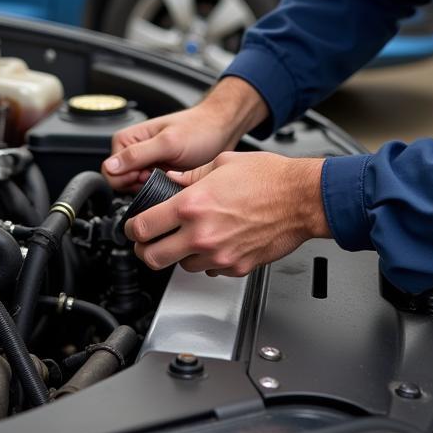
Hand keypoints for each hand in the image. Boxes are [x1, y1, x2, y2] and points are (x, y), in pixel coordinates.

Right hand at [101, 78, 267, 191]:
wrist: (222, 130)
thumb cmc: (198, 129)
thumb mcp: (168, 142)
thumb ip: (137, 154)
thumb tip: (110, 167)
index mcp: (127, 140)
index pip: (109, 171)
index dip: (128, 178)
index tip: (148, 173)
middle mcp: (134, 152)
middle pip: (121, 183)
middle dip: (140, 184)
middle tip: (162, 174)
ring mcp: (147, 164)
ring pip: (136, 190)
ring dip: (152, 188)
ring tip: (171, 176)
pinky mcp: (159, 174)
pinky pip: (151, 190)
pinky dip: (161, 190)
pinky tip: (175, 181)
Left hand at [123, 151, 328, 276]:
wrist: (301, 199)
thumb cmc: (268, 178)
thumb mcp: (221, 163)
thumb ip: (190, 176)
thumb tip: (171, 180)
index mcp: (191, 205)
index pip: (144, 227)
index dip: (132, 228)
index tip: (133, 227)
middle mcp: (201, 234)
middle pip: (153, 257)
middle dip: (145, 251)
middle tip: (147, 243)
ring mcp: (218, 255)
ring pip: (181, 267)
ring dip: (178, 255)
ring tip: (186, 239)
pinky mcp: (236, 268)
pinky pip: (209, 270)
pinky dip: (206, 260)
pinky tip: (213, 243)